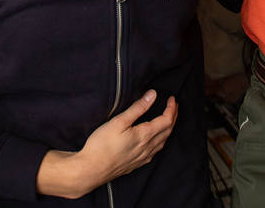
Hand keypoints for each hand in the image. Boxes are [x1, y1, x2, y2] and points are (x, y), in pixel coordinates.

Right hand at [36, 90, 177, 198]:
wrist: (91, 170)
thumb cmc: (102, 145)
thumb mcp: (119, 121)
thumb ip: (138, 108)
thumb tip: (153, 95)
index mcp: (145, 135)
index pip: (166, 120)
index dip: (171, 108)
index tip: (172, 99)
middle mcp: (147, 148)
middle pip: (168, 131)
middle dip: (173, 117)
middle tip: (173, 106)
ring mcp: (143, 158)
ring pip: (163, 142)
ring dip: (168, 129)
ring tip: (167, 120)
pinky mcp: (136, 164)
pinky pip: (155, 151)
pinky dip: (160, 141)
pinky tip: (155, 140)